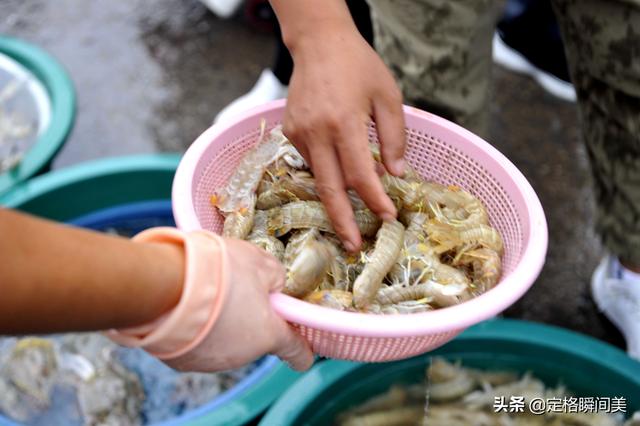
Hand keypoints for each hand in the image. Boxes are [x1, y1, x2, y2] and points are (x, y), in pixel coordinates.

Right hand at [164, 238, 313, 371]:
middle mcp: (243, 355)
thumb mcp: (260, 262)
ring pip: (227, 341)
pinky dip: (198, 329)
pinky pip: (199, 343)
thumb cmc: (219, 272)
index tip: (305, 355)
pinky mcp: (183, 361)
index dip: (302, 351)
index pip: (295, 351)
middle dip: (252, 318)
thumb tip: (274, 284)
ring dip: (224, 322)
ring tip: (209, 294)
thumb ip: (275, 275)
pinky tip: (189, 307)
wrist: (166, 287)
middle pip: (256, 338)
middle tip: (240, 290)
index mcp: (268, 335)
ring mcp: (212, 361)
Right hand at [283, 24, 405, 251]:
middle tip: (353, 246)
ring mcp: (298, 133)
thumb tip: (396, 174)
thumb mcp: (388, 96)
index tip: (388, 218)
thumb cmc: (359, 66)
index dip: (374, 200)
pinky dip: (325, 171)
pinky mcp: (290, 132)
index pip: (360, 174)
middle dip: (342, 221)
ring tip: (348, 219)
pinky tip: (336, 170)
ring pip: (318, 177)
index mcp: (343, 123)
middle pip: (329, 188)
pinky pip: (310, 160)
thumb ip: (394, 137)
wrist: (319, 43)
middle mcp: (316, 132)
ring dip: (334, 199)